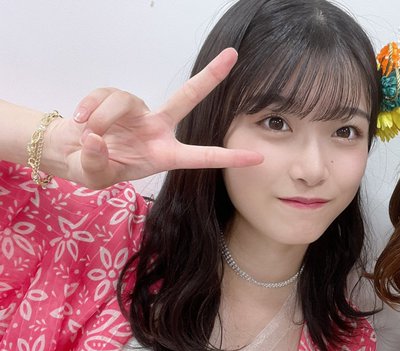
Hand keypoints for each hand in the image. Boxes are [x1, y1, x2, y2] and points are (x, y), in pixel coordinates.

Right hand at [48, 48, 261, 188]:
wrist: (70, 152)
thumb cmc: (93, 167)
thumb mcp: (95, 176)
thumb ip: (97, 163)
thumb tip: (96, 138)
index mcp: (164, 155)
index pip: (202, 157)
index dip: (229, 157)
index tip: (258, 157)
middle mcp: (157, 129)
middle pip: (187, 97)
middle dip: (210, 76)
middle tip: (232, 55)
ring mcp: (138, 111)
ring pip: (124, 100)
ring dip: (102, 117)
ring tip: (89, 135)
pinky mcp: (115, 98)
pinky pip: (103, 96)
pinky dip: (87, 108)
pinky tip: (79, 122)